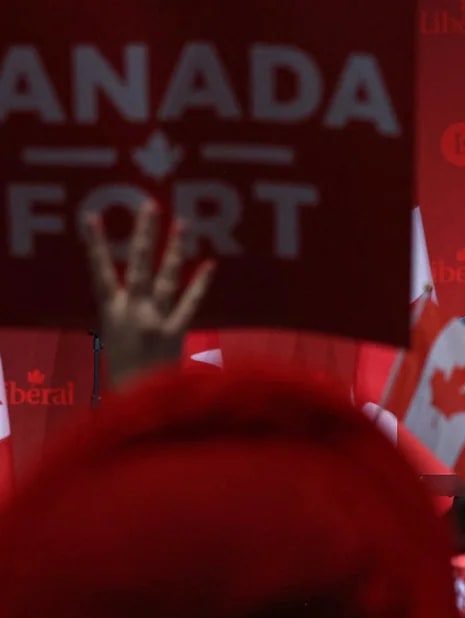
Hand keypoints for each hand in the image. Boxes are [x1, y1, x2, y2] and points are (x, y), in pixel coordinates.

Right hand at [83, 200, 215, 388]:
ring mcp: (153, 320)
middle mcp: (130, 312)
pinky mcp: (175, 332)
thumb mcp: (115, 342)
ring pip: (165, 277)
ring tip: (182, 222)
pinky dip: (200, 284)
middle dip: (144, 233)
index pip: (99, 271)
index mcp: (110, 314)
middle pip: (138, 264)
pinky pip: (189, 303)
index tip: (92, 216)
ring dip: (174, 249)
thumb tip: (135, 294)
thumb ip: (124, 317)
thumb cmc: (127, 376)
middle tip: (151, 203)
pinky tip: (210, 264)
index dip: (96, 244)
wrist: (137, 404)